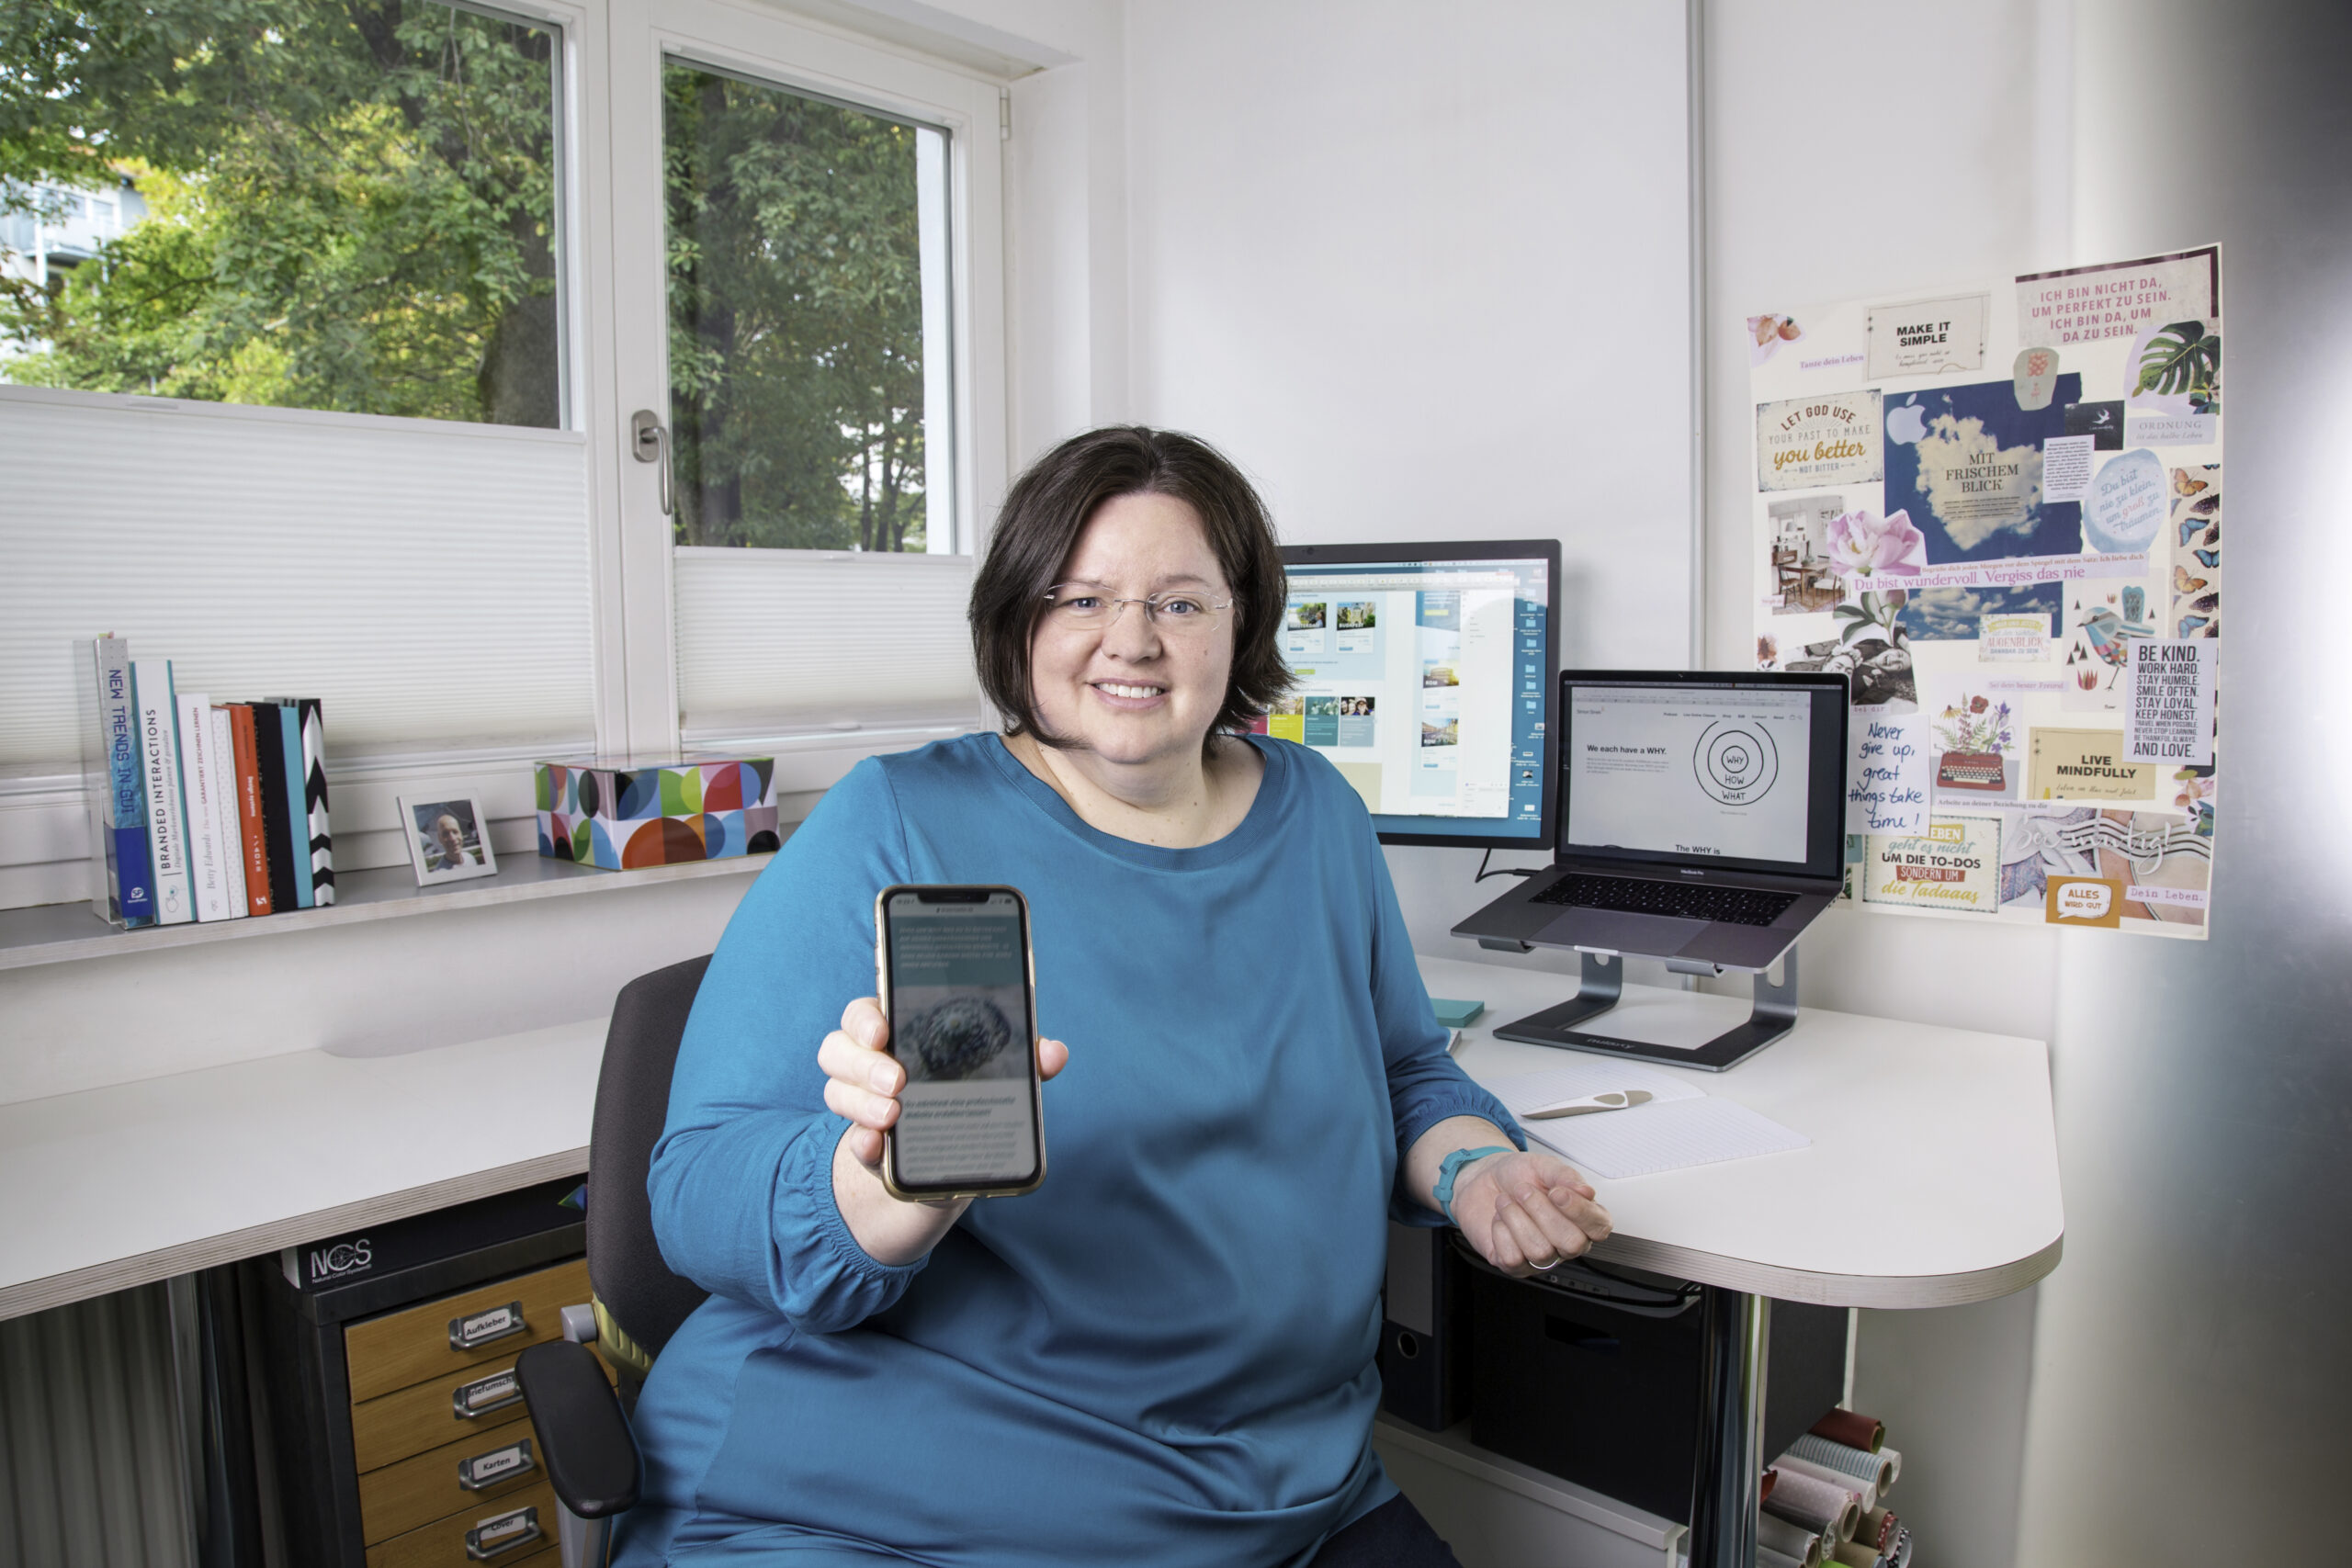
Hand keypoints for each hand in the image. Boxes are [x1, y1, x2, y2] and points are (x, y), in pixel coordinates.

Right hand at [819, 997, 1070, 1176]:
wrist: (954, 1162)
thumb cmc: (971, 1096)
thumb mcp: (997, 1075)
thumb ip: (1023, 1061)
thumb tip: (1053, 1052)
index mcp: (898, 1033)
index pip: (864, 1013)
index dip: (865, 1018)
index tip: (882, 1030)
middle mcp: (869, 1065)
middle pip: (838, 1049)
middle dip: (863, 1064)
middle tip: (896, 1081)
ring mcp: (863, 1106)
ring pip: (835, 1091)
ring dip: (860, 1104)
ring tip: (893, 1116)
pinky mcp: (868, 1148)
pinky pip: (852, 1144)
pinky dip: (862, 1145)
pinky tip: (878, 1147)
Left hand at [1450, 1150, 1611, 1277]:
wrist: (1483, 1180)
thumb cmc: (1518, 1175)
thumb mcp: (1544, 1166)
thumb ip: (1566, 1176)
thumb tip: (1587, 1192)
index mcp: (1582, 1217)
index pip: (1599, 1228)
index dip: (1580, 1212)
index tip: (1557, 1192)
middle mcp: (1565, 1242)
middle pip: (1572, 1244)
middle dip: (1542, 1213)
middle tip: (1524, 1191)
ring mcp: (1542, 1257)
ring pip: (1539, 1251)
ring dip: (1516, 1218)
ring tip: (1507, 1201)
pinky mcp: (1515, 1265)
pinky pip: (1512, 1258)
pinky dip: (1501, 1232)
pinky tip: (1500, 1220)